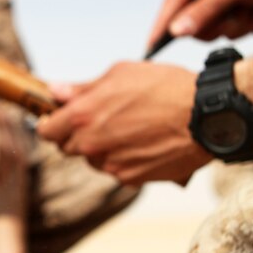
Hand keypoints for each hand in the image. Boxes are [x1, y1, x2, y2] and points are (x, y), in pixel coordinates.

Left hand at [37, 62, 209, 185]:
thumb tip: (55, 91)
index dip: (51, 123)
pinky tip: (142, 142)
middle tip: (100, 119)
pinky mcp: (130, 178)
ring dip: (101, 147)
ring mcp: (110, 165)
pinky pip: (115, 170)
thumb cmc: (165, 87)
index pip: (46, 131)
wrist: (206, 117)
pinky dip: (123, 159)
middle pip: (67, 147)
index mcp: (82, 116)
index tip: (58, 119)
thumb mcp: (120, 74)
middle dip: (77, 134)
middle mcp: (91, 144)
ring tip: (129, 128)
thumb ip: (83, 87)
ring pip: (93, 159)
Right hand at [148, 0, 252, 47]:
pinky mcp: (223, 9)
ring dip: (231, 24)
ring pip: (205, 29)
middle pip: (187, 19)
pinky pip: (221, 31)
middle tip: (236, 11)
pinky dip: (240, 25)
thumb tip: (177, 29)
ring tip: (248, 7)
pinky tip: (252, 10)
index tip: (152, 45)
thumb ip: (206, 9)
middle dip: (215, 21)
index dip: (163, 23)